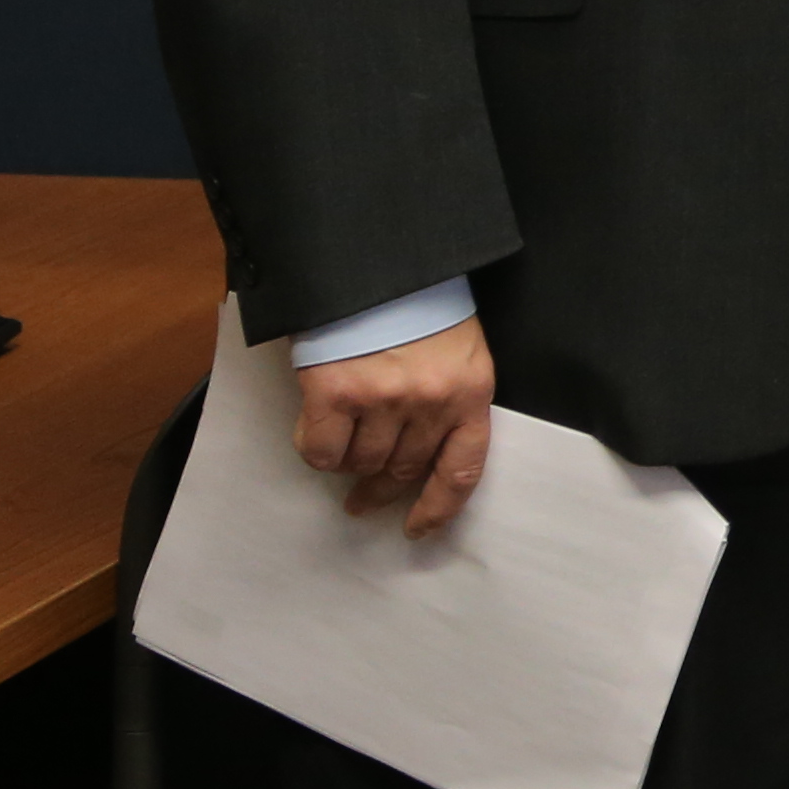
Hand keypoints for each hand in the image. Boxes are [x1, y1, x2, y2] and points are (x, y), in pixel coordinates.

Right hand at [295, 318, 496, 538]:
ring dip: (351, 460)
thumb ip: (448, 396)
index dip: (440, 506)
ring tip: (344, 439)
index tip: (417, 528)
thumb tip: (419, 454)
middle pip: (405, 469)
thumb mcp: (455, 348)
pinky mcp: (336, 393)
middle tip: (363, 498)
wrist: (374, 260)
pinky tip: (317, 429)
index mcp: (472, 389)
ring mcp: (384, 398)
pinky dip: (317, 449)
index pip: (463, 467)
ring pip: (362, 463)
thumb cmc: (417, 302)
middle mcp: (432, 400)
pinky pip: (322, 452)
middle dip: (383, 487)